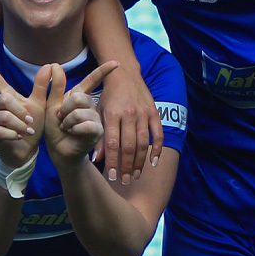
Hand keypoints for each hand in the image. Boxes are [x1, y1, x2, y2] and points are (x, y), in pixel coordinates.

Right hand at [0, 54, 47, 170]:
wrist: (27, 151)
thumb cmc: (31, 126)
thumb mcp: (39, 105)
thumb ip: (42, 87)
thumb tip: (49, 65)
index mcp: (7, 97)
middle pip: (4, 99)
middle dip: (20, 111)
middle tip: (30, 121)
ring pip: (4, 116)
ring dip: (19, 125)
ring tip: (27, 131)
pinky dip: (12, 134)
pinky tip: (18, 137)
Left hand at [44, 60, 117, 165]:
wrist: (59, 151)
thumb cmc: (55, 129)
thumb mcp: (51, 106)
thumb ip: (55, 87)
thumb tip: (55, 64)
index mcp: (80, 96)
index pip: (92, 80)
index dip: (103, 71)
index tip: (116, 63)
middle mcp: (91, 105)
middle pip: (78, 97)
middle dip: (64, 109)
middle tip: (62, 119)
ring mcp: (96, 117)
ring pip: (80, 112)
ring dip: (68, 122)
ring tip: (68, 128)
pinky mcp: (98, 130)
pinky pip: (87, 125)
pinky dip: (75, 130)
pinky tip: (75, 134)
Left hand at [91, 61, 161, 184]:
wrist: (124, 74)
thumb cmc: (108, 96)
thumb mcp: (98, 112)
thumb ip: (98, 135)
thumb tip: (96, 159)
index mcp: (112, 114)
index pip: (112, 143)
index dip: (112, 162)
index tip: (111, 176)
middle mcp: (129, 114)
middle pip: (129, 146)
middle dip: (127, 166)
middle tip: (125, 181)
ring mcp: (143, 113)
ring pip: (143, 142)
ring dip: (140, 162)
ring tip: (136, 175)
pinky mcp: (154, 112)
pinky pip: (158, 133)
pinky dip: (157, 149)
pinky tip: (153, 162)